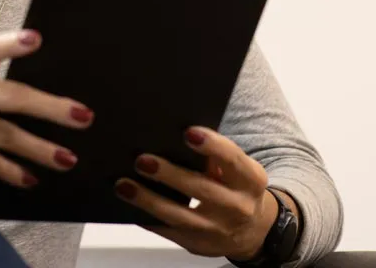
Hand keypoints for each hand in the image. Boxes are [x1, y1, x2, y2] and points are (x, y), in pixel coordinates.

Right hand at [0, 29, 93, 188]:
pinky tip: (30, 178)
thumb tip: (32, 73)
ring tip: (68, 159)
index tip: (36, 38)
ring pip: (3, 134)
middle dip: (50, 108)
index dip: (13, 43)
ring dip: (39, 149)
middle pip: (11, 97)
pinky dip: (9, 170)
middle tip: (83, 116)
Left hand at [113, 127, 278, 260]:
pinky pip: (168, 232)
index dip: (212, 146)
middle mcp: (237, 207)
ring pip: (180, 216)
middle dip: (169, 175)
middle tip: (142, 160)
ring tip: (124, 185)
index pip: (232, 160)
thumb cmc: (235, 185)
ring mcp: (217, 230)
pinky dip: (147, 218)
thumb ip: (214, 152)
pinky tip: (129, 206)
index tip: (188, 132)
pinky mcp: (198, 245)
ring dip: (149, 200)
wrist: (251, 231)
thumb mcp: (236, 167)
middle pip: (201, 189)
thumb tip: (175, 130)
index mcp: (249, 179)